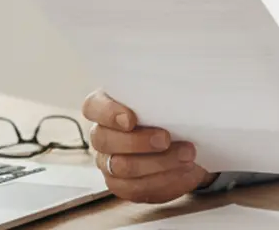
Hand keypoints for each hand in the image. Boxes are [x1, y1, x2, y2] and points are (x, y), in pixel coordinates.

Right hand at [81, 89, 216, 202]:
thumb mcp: (167, 100)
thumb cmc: (170, 114)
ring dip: (158, 162)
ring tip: (186, 154)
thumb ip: (160, 96)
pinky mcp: (122, 185)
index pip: (93, 107)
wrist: (185, 142)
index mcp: (106, 107)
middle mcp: (102, 135)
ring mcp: (108, 162)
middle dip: (138, 141)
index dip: (108, 114)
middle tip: (166, 139)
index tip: (131, 119)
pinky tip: (182, 170)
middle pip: (105, 140)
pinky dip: (163, 180)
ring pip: (122, 167)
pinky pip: (136, 188)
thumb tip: (176, 90)